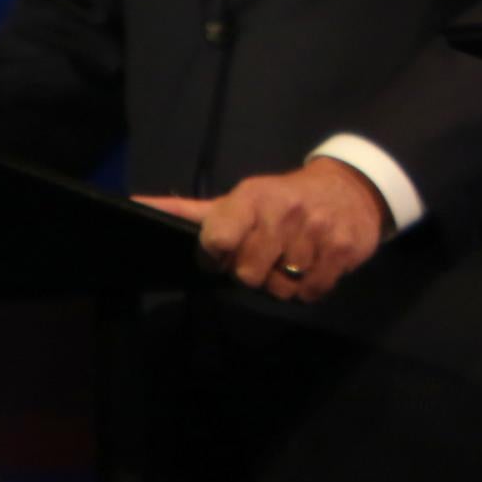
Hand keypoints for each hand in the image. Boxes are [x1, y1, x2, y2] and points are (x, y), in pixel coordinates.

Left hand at [135, 157, 388, 303]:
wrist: (350, 188)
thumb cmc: (281, 199)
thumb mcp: (237, 199)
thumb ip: (187, 210)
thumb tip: (131, 202)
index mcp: (251, 198)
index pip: (216, 240)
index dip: (214, 256)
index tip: (223, 252)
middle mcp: (284, 211)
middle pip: (247, 275)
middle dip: (253, 272)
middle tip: (265, 255)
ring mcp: (317, 231)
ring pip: (280, 288)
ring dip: (282, 282)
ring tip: (290, 258)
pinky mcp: (343, 250)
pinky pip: (311, 293)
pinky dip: (309, 287)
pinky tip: (312, 265)